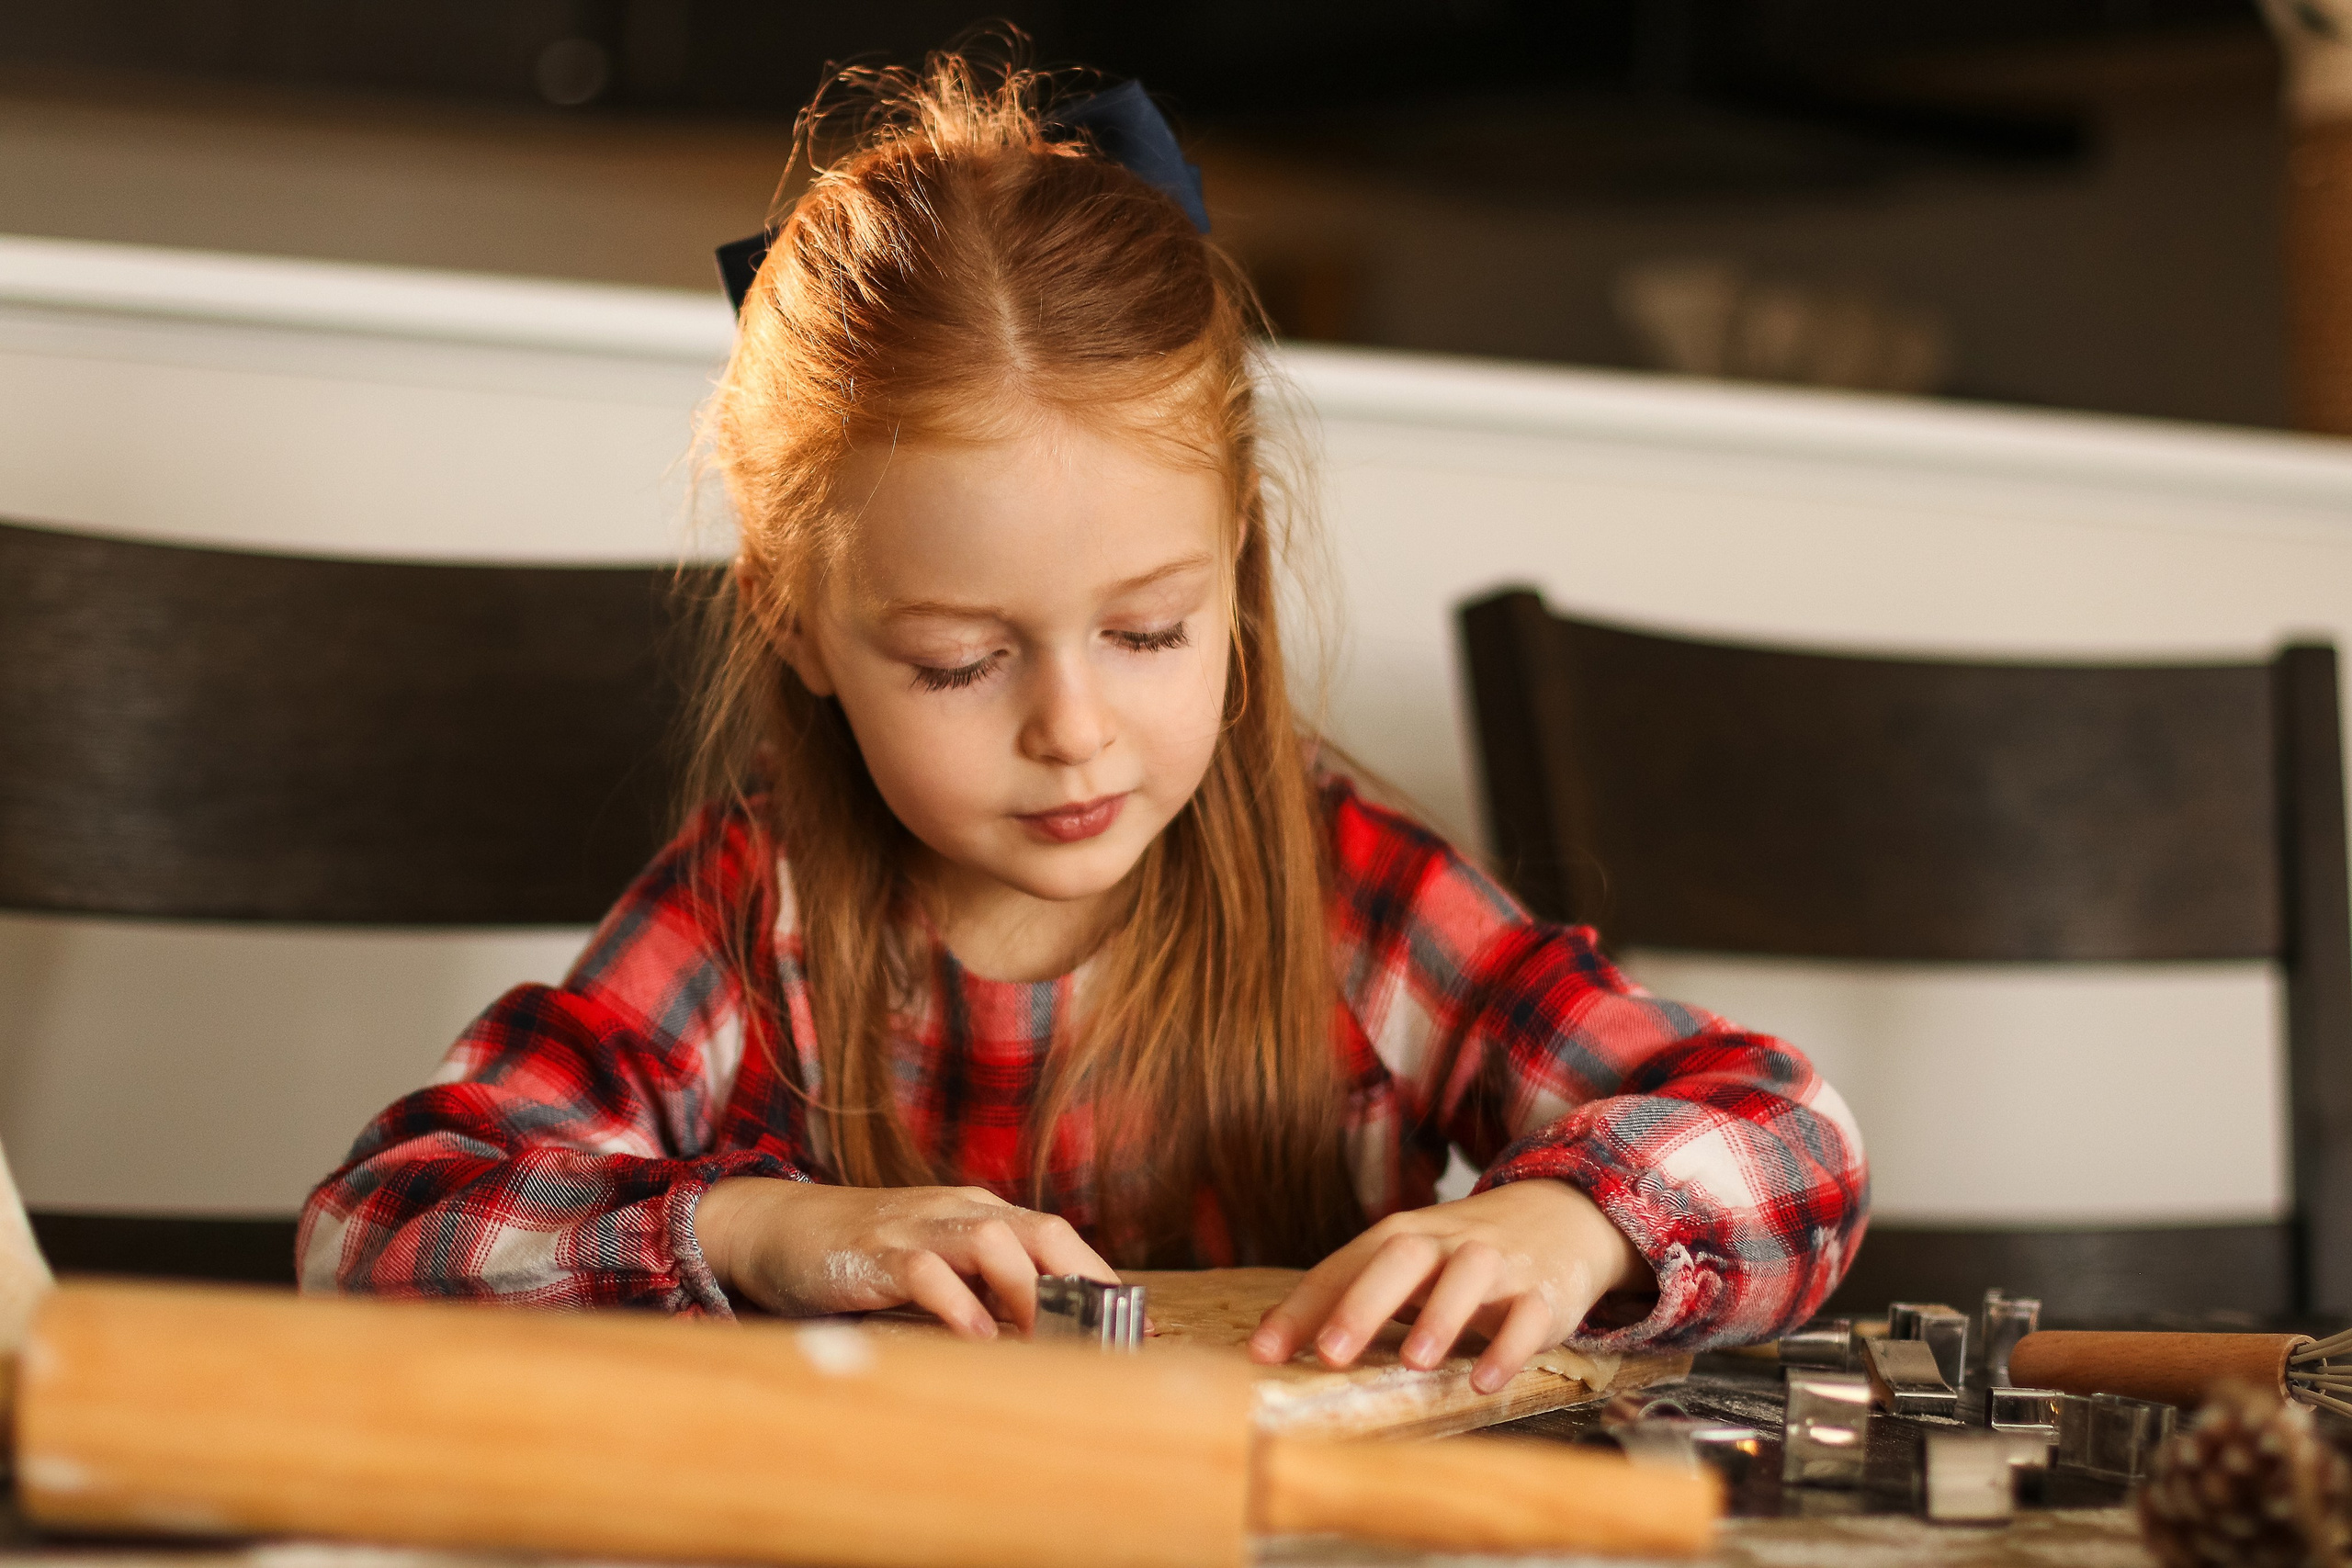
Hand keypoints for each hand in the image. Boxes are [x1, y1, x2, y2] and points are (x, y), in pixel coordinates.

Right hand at [692, 1178, 1117, 1337]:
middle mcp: (959, 1212)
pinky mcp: (873, 1253)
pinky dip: (956, 1304)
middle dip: (1083, 1283)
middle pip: (1042, 1231)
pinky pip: (925, 1271)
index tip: (1139, 1327)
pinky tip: (976, 1339)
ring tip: (1051, 1341)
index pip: (1059, 1239)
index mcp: (982, 1215)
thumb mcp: (936, 1270)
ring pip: (992, 1241)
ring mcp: (916, 1228)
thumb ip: (984, 1294)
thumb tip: (1046, 1342)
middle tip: (1109, 1336)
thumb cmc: (866, 1257)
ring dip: (1028, 1292)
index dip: (1103, 1280)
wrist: (777, 1228)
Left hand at [1247, 1179, 1652, 1393]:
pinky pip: (1529, 1315)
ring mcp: (1499, 1264)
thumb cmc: (1460, 1253)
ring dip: (1441, 1316)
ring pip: (1470, 1277)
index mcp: (1402, 1237)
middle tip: (1330, 1353)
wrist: (1562, 1217)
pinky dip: (1509, 1347)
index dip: (1302, 1310)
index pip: (1343, 1267)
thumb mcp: (1405, 1261)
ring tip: (1413, 1363)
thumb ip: (1348, 1293)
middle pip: (1402, 1257)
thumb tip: (1269, 1336)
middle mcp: (1446, 1243)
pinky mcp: (1545, 1292)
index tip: (1263, 1354)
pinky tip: (1484, 1381)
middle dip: (1364, 1303)